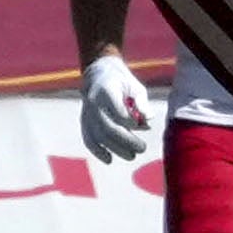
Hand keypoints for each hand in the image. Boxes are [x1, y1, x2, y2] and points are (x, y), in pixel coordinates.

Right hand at [72, 49, 159, 166]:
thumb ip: (142, 103)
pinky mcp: (84, 120)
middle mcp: (93, 102)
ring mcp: (87, 112)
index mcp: (107, 90)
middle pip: (109, 128)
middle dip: (127, 141)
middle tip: (142, 148)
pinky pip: (88, 138)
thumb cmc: (121, 81)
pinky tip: (109, 160)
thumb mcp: (135, 87)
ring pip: (99, 136)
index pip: (119, 113)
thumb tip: (148, 120)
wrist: (97, 73)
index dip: (132, 123)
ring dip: (116, 149)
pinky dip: (97, 150)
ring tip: (132, 155)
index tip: (141, 125)